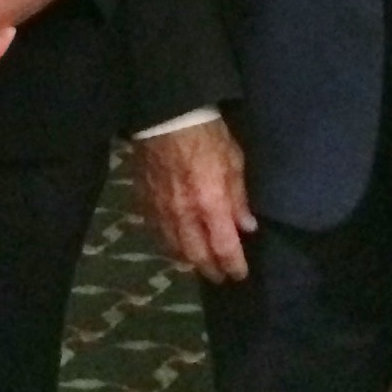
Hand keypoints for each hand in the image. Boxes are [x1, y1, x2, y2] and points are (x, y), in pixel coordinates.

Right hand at [132, 118, 255, 280]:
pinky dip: (168, 244)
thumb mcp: (233, 161)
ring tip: (199, 263)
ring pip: (173, 249)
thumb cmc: (206, 134)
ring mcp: (161, 211)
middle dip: (211, 270)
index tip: (240, 274)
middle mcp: (184, 215)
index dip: (233, 266)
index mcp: (210, 204)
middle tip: (220, 276)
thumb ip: (239, 198)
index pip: (224, 249)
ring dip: (188, 260)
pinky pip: (156, 233)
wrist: (165, 116)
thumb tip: (246, 227)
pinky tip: (175, 243)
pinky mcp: (144, 202)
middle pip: (196, 257)